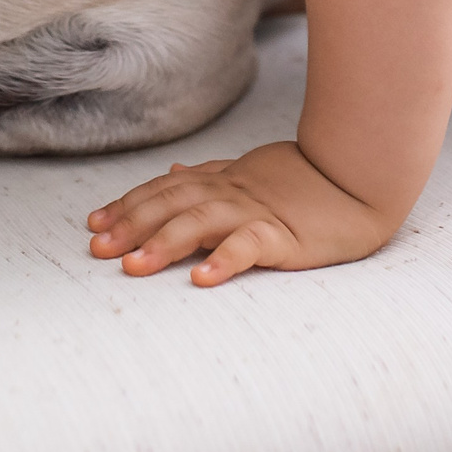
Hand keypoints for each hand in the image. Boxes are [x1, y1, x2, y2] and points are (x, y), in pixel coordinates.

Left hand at [85, 140, 393, 285]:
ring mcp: (257, 211)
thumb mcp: (249, 173)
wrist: (358, 178)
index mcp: (222, 181)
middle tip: (99, 248)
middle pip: (172, 204)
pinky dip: (224, 260)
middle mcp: (231, 192)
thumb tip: (173, 173)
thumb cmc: (303, 181)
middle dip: (131, 225)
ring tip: (134, 266)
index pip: (164, 189)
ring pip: (202, 222)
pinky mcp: (285, 235)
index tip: (93, 223)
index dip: (128, 204)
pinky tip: (202, 279)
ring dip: (164, 242)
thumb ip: (210, 176)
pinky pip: (250, 246)